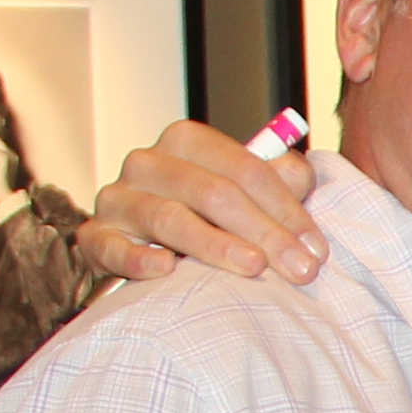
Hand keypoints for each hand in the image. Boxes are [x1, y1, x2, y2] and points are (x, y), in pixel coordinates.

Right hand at [76, 116, 324, 287]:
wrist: (142, 244)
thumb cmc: (204, 216)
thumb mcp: (242, 193)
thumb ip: (276, 181)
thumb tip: (301, 173)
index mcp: (186, 141)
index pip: (245, 169)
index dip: (286, 208)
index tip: (317, 248)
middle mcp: (147, 163)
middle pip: (212, 192)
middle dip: (264, 232)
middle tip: (299, 268)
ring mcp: (118, 198)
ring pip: (168, 216)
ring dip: (215, 244)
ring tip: (254, 268)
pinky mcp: (94, 236)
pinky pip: (111, 246)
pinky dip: (137, 258)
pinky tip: (166, 270)